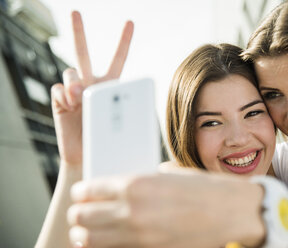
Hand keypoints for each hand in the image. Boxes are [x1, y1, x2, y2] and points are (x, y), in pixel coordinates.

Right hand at [51, 11, 133, 167]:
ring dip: (75, 82)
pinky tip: (70, 106)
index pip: (117, 59)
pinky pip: (58, 88)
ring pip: (70, 71)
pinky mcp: (59, 100)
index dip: (123, 41)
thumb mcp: (123, 124)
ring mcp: (73, 91)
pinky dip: (64, 95)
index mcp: (110, 85)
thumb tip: (122, 101)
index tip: (129, 22)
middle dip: (78, 31)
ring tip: (79, 97)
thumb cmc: (109, 141)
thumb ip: (125, 110)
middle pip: (82, 52)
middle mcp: (90, 83)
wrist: (87, 157)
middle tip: (74, 11)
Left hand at [67, 171, 264, 247]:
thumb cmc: (205, 190)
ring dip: (83, 236)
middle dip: (78, 215)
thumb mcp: (172, 174)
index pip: (91, 190)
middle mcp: (132, 210)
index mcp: (137, 184)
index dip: (82, 193)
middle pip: (84, 217)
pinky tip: (104, 244)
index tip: (81, 195)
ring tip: (84, 232)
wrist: (232, 213)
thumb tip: (131, 186)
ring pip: (91, 240)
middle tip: (79, 214)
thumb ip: (147, 179)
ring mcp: (139, 236)